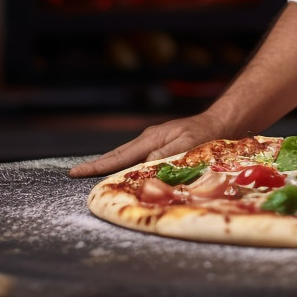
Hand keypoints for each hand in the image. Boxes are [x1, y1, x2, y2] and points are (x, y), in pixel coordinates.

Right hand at [68, 111, 228, 177]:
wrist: (222, 123)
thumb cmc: (207, 136)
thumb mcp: (187, 146)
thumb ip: (164, 156)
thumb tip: (141, 166)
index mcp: (151, 140)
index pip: (118, 157)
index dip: (97, 167)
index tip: (75, 172)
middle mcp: (149, 139)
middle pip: (117, 154)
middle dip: (96, 165)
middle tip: (75, 173)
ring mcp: (155, 141)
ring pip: (126, 155)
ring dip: (109, 164)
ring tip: (92, 172)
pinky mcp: (162, 144)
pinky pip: (138, 156)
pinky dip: (126, 163)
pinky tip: (123, 169)